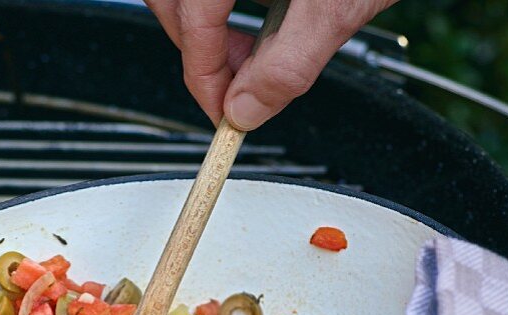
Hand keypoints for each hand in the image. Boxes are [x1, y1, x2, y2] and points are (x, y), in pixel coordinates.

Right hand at [145, 0, 397, 129]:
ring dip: (208, 25)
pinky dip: (223, 3)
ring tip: (250, 51)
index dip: (204, 77)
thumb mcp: (333, 7)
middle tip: (237, 87)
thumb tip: (247, 108)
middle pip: (174, 2)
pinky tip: (262, 12)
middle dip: (200, 51)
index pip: (192, 21)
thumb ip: (288, 63)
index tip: (223, 112)